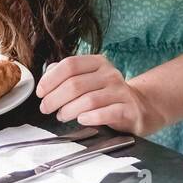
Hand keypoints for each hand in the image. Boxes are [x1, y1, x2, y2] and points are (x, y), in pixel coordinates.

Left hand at [36, 55, 161, 135]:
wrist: (141, 108)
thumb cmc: (108, 95)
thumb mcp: (90, 79)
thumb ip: (68, 75)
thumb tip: (47, 74)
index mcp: (98, 62)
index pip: (70, 65)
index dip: (51, 79)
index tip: (40, 92)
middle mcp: (110, 74)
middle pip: (75, 84)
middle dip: (55, 98)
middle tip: (46, 108)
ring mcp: (121, 91)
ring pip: (88, 100)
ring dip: (69, 110)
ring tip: (61, 116)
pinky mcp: (129, 110)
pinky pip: (107, 113)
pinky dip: (91, 118)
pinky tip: (82, 120)